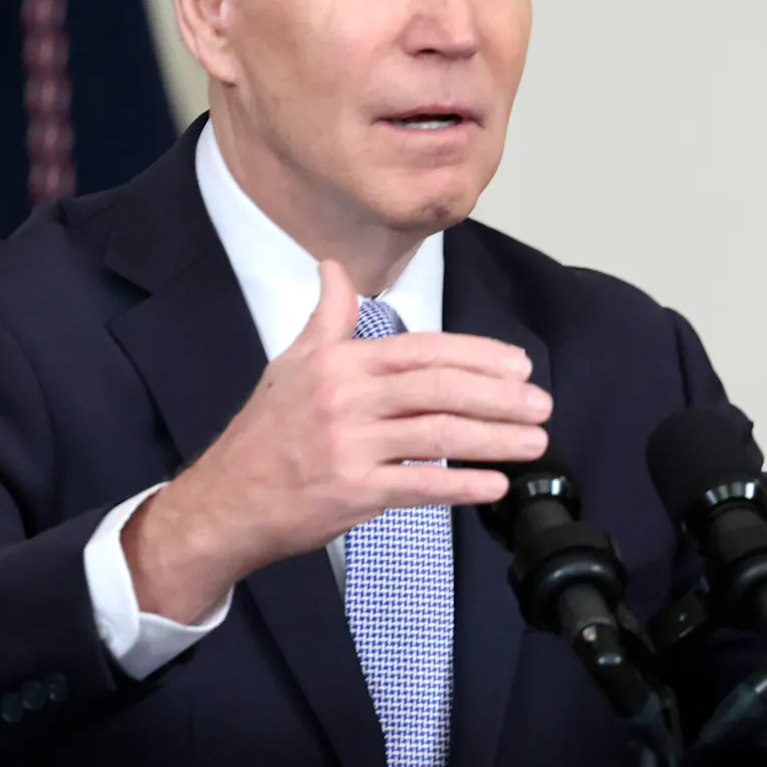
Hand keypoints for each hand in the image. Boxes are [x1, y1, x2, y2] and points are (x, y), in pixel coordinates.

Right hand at [124, 259, 550, 620]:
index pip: (424, 349)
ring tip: (534, 443)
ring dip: (496, 439)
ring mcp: (349, 445)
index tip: (518, 366)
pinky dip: (462, 485)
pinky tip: (494, 484)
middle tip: (540, 405)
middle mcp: (346, 398)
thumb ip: (326, 315)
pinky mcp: (352, 492)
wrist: (225, 500)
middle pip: (441, 389)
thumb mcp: (291, 362)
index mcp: (340, 362)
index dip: (478, 356)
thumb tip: (332, 266)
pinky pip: (419, 486)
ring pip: (439, 435)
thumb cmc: (264, 434)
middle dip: (500, 396)